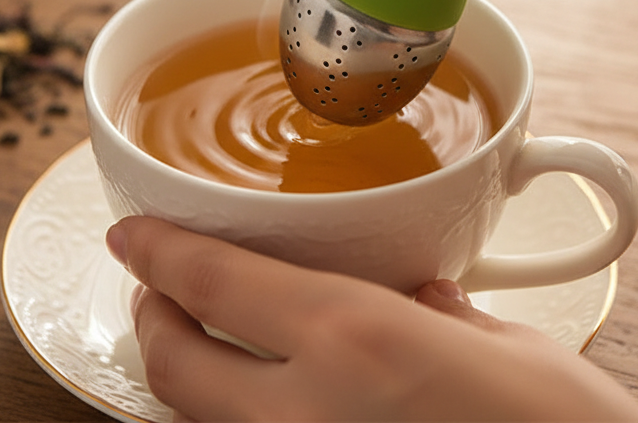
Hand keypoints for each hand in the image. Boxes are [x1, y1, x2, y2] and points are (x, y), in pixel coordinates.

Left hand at [106, 216, 637, 421]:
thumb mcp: (508, 350)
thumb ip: (445, 318)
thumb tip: (423, 298)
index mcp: (356, 342)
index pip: (214, 283)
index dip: (157, 252)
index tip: (129, 232)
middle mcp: (310, 415)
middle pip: (175, 366)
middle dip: (151, 318)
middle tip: (154, 287)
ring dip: (182, 375)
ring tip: (196, 337)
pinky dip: (232, 419)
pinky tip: (261, 397)